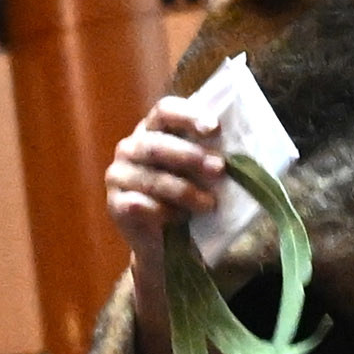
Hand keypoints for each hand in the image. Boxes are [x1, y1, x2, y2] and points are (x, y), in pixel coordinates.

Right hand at [108, 92, 233, 253]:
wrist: (164, 242)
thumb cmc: (185, 196)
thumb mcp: (197, 172)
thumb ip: (208, 155)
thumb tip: (237, 152)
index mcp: (151, 130)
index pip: (165, 111)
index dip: (188, 116)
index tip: (214, 128)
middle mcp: (130, 148)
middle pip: (157, 145)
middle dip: (191, 156)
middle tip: (219, 169)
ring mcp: (118, 175)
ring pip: (152, 179)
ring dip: (184, 191)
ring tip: (209, 204)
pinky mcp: (115, 204)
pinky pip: (140, 205)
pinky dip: (165, 212)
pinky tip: (181, 218)